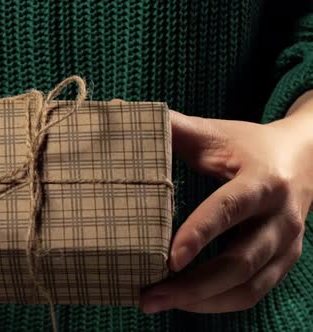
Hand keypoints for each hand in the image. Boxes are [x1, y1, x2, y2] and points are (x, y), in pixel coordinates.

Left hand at [139, 103, 312, 313]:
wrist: (306, 158)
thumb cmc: (250, 145)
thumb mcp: (216, 133)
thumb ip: (173, 128)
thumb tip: (120, 110)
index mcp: (263, 182)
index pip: (230, 210)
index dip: (200, 235)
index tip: (169, 258)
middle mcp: (281, 218)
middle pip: (239, 262)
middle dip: (192, 285)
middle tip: (147, 296)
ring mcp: (287, 245)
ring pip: (247, 287)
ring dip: (201, 302)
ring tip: (157, 303)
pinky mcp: (284, 262)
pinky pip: (253, 294)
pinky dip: (218, 304)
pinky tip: (186, 303)